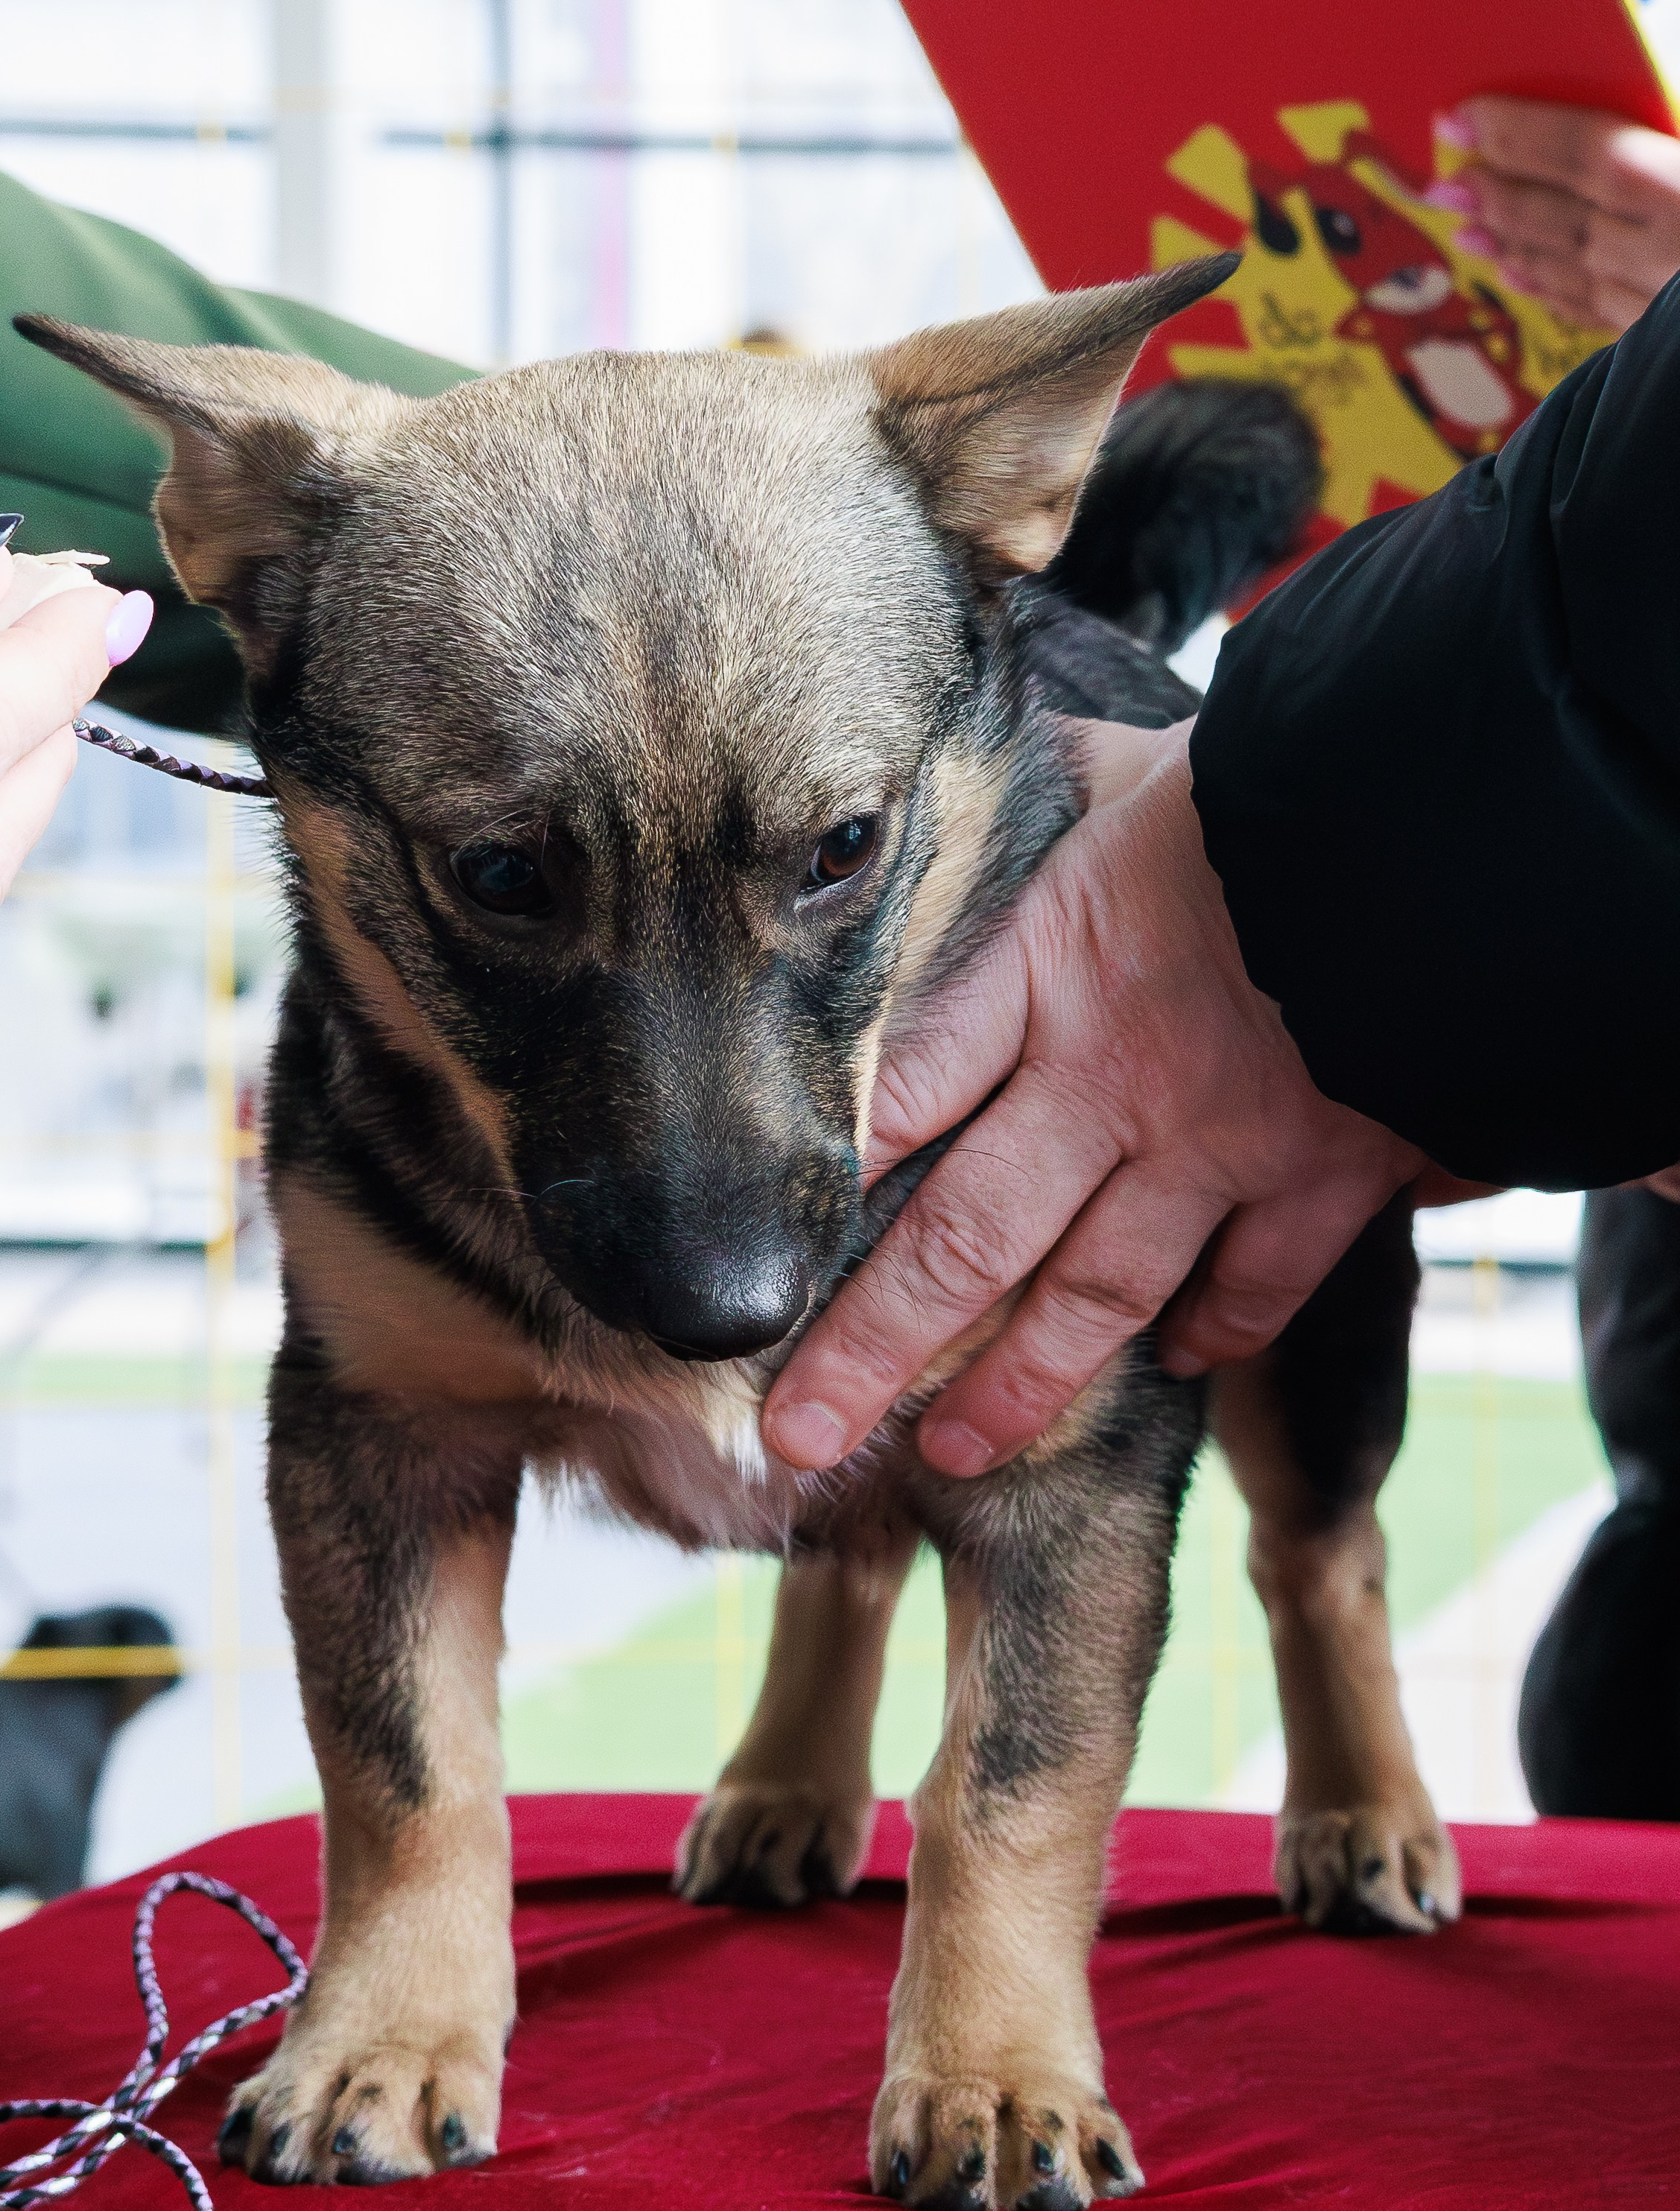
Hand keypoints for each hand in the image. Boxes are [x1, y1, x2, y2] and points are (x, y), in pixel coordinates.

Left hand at [762, 718, 1425, 1479]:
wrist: (1451, 826)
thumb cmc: (1283, 779)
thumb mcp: (1138, 767)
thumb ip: (1054, 790)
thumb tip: (988, 756)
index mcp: (1051, 968)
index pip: (902, 1089)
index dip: (822, 1179)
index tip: (759, 1253)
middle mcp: (1112, 1077)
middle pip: (963, 1239)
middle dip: (871, 1347)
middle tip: (799, 1429)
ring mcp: (1217, 1142)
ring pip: (1090, 1294)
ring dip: (1015, 1386)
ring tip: (948, 1454)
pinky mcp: (1320, 1175)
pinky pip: (1253, 1284)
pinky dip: (1211, 1331)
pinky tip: (1169, 1363)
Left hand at [1425, 96, 1679, 333]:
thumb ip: (1666, 120)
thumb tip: (1591, 124)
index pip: (1592, 153)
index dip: (1521, 134)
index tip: (1464, 120)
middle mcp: (1673, 253)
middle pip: (1567, 219)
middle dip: (1498, 198)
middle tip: (1447, 186)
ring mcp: (1666, 305)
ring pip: (1576, 273)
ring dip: (1515, 247)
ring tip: (1467, 230)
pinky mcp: (1662, 338)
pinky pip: (1599, 314)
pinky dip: (1555, 291)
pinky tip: (1519, 277)